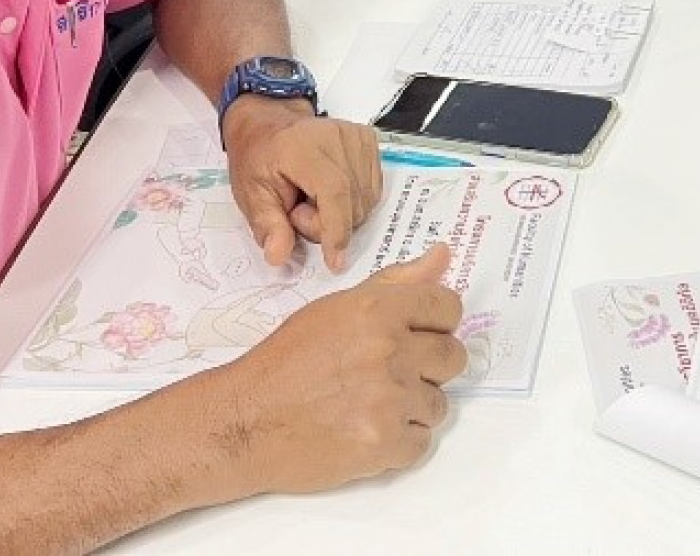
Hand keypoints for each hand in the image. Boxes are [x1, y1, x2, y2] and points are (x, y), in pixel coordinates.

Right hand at [215, 245, 465, 496]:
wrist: (245, 422)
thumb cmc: (287, 361)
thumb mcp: (336, 308)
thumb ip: (396, 282)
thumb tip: (444, 255)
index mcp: (379, 309)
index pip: (449, 307)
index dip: (438, 322)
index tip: (420, 334)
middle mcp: (390, 350)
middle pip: (453, 357)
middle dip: (429, 366)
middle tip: (391, 373)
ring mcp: (389, 400)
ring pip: (439, 404)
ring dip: (412, 407)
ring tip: (372, 404)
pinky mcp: (383, 444)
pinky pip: (421, 443)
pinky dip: (399, 442)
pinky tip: (368, 430)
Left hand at [223, 101, 383, 270]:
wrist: (270, 123)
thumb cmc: (258, 158)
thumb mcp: (250, 193)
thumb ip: (267, 224)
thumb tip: (278, 256)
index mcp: (304, 147)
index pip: (334, 192)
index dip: (336, 230)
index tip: (335, 262)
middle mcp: (337, 137)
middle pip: (352, 203)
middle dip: (327, 223)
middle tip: (297, 211)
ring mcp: (358, 137)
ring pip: (366, 200)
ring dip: (341, 213)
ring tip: (312, 198)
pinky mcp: (369, 141)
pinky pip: (373, 189)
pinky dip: (354, 201)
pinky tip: (330, 191)